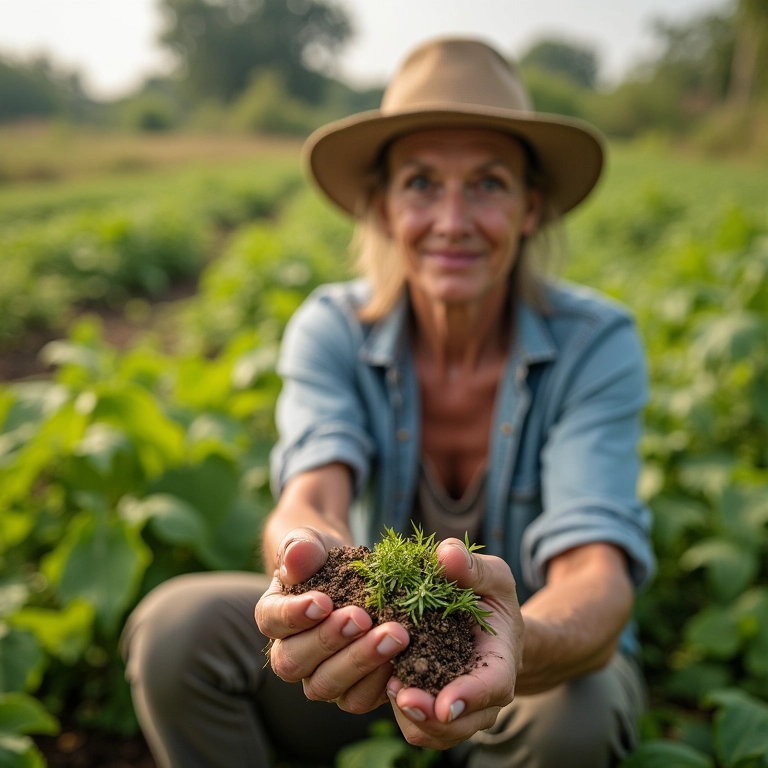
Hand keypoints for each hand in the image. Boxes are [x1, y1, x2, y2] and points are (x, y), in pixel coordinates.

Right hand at [254, 527, 410, 712]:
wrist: (351, 572)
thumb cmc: (324, 557)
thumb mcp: (311, 542)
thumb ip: (300, 548)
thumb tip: (294, 559)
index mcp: (274, 616)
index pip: (272, 621)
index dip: (295, 615)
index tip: (324, 601)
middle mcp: (291, 654)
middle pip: (295, 661)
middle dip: (331, 640)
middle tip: (363, 618)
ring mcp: (320, 675)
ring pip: (328, 685)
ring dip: (361, 662)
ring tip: (394, 636)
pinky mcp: (352, 688)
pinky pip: (360, 698)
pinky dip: (380, 681)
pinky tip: (403, 656)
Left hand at [386, 538, 523, 750]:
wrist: (484, 623)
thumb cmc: (490, 598)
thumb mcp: (492, 577)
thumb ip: (474, 568)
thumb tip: (446, 554)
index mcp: (500, 666)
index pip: (491, 689)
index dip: (469, 698)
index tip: (445, 704)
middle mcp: (478, 698)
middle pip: (456, 725)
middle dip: (428, 715)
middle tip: (400, 693)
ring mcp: (452, 708)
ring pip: (429, 731)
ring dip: (407, 713)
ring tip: (387, 683)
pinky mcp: (427, 705)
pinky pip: (411, 721)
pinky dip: (394, 708)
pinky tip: (380, 678)